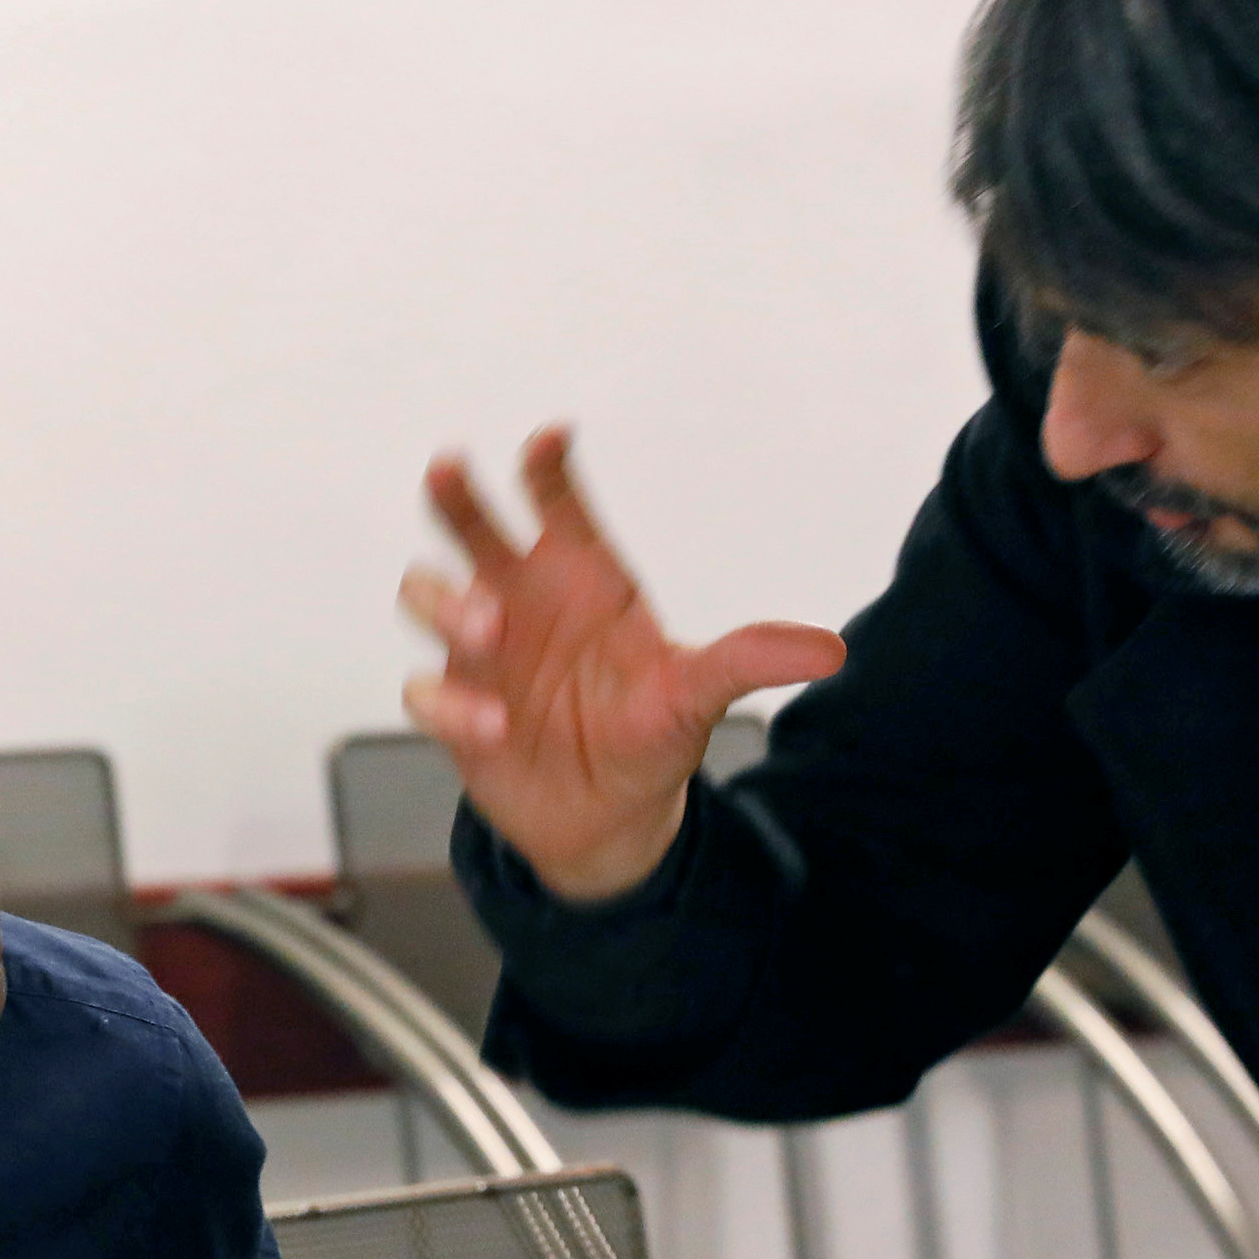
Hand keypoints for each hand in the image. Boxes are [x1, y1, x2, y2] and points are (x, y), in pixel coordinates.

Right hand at [400, 427, 846, 901]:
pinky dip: (452, 701)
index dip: (548, 470)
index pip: (556, 506)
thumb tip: (831, 651)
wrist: (609, 818)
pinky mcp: (454, 709)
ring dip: (448, 601)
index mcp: (581, 580)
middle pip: (472, 530)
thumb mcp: (699, 695)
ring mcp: (479, 653)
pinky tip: (494, 723)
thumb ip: (748, 662)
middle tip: (450, 470)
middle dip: (457, 498)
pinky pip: (427, 692)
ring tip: (488, 628)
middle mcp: (521, 602)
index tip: (551, 439)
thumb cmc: (647, 732)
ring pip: (428, 596)